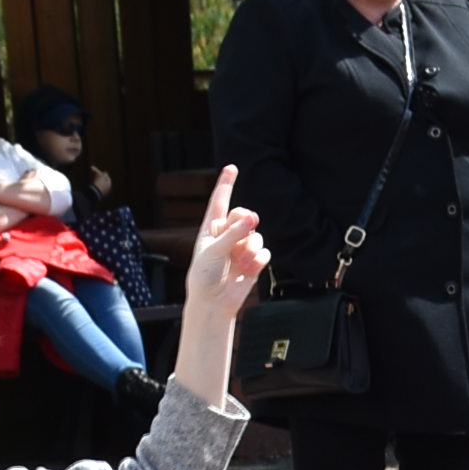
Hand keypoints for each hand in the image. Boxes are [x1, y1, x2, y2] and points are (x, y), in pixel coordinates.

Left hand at [183, 167, 264, 321]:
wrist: (213, 302)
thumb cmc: (205, 275)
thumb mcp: (214, 250)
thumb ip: (233, 233)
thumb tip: (252, 218)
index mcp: (211, 228)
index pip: (219, 201)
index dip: (226, 184)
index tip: (232, 167)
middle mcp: (227, 235)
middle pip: (243, 215)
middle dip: (245, 221)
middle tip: (246, 226)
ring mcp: (241, 248)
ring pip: (256, 235)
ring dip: (249, 248)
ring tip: (239, 262)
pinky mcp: (254, 262)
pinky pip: (264, 252)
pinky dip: (257, 261)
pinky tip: (248, 270)